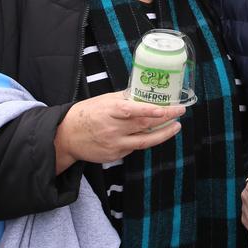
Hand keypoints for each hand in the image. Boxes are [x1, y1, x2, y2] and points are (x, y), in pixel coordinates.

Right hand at [54, 91, 185, 172]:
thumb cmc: (87, 113)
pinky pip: (134, 148)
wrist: (67, 136)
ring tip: (176, 126)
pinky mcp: (114, 155)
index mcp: (110, 111)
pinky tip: (153, 134)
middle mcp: (113, 129)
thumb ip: (124, 98)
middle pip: (143, 126)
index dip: (150, 111)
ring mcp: (114, 144)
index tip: (167, 109)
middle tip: (180, 112)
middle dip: (165, 119)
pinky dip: (144, 140)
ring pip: (144, 141)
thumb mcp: (104, 100)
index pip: (133, 111)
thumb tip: (145, 92)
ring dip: (162, 134)